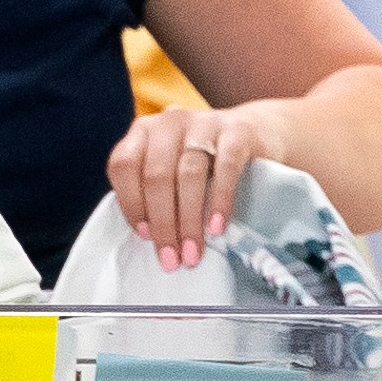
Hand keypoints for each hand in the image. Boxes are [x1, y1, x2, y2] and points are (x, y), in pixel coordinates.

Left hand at [106, 105, 280, 270]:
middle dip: (163, 223)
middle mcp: (169, 122)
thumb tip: (149, 236)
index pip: (124, 166)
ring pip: (188, 175)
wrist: (258, 132)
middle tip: (171, 258)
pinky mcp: (237, 132)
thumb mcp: (171, 164)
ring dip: (189, 220)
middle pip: (156, 176)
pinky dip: (219, 201)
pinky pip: (225, 168)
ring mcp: (203, 123)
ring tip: (192, 252)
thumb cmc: (204, 159)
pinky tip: (216, 227)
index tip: (145, 236)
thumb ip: (153, 188)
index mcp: (143, 131)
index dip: (130, 203)